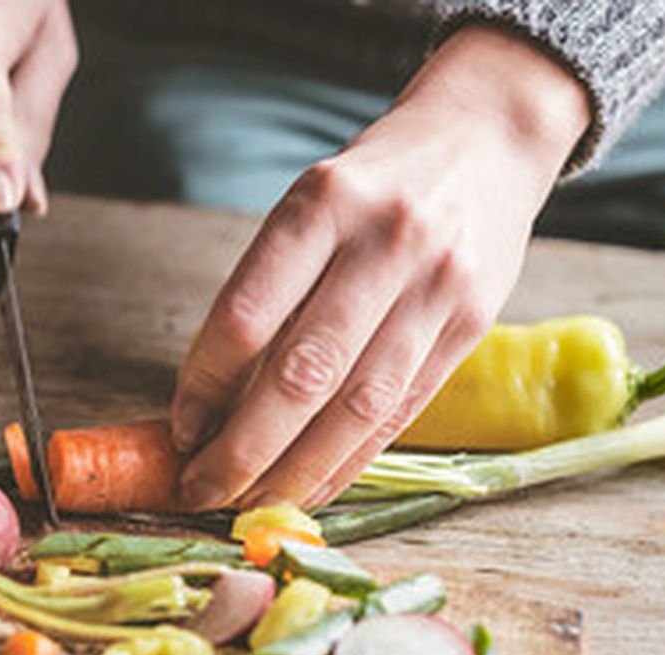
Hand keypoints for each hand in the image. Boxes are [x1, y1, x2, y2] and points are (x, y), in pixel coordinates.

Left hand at [170, 26, 589, 510]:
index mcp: (323, 203)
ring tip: (250, 505)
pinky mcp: (473, 324)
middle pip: (302, 372)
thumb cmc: (372, 185)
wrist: (485, 139)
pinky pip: (401, 413)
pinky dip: (349, 461)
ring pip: (357, 406)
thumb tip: (210, 403)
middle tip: (201, 490)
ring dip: (296, 471)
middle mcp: (384, 242)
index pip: (246, 314)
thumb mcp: (309, 206)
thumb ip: (269, 291)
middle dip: (243, 448)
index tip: (179, 430)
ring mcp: (436, 286)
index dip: (204, 385)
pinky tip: (311, 488)